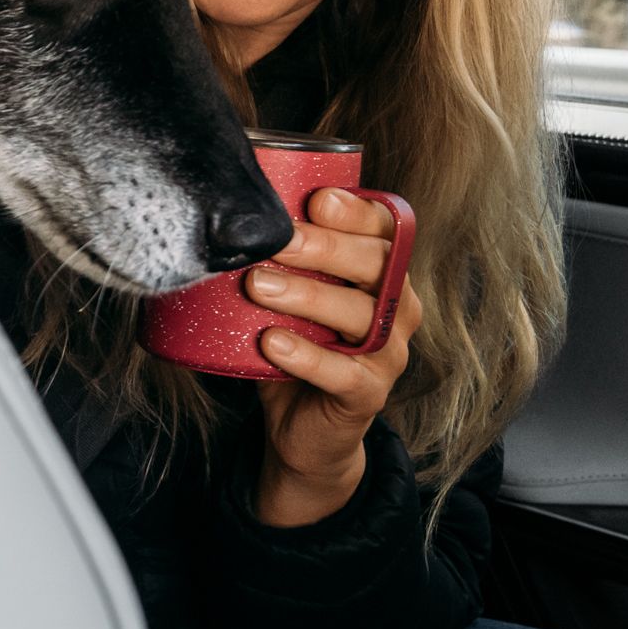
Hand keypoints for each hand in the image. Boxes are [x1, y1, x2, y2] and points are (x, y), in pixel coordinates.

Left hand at [241, 188, 424, 527]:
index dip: (358, 213)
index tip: (317, 200)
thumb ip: (281, 259)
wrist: (301, 427)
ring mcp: (389, 354)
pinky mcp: (368, 395)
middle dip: (325, 247)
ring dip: (308, 296)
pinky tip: (271, 341)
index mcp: (384, 274)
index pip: (386, 230)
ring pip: (361, 316)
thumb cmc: (296, 344)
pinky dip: (307, 356)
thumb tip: (230, 215)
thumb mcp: (290, 295)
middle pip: (378, 266)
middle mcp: (397, 308)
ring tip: (258, 285)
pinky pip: (345, 373)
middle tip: (275, 240)